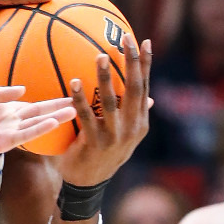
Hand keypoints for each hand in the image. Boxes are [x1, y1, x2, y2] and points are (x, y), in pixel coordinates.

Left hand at [0, 87, 75, 191]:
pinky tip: (52, 123)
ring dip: (54, 118)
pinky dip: (38, 129)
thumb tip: (23, 89)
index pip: (31, 104)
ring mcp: (8, 132)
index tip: (66, 94)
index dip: (48, 100)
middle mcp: (10, 120)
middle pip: (39, 113)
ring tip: (73, 112)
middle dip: (58, 108)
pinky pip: (24, 135)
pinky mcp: (3, 143)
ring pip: (36, 124)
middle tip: (78, 102)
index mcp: (4, 108)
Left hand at [55, 35, 151, 186]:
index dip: (145, 64)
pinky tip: (74, 81)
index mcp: (139, 122)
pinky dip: (80, 98)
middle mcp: (131, 128)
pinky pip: (86, 116)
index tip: (144, 40)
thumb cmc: (104, 155)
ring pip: (111, 102)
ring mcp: (114, 136)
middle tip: (124, 38)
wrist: (89, 185)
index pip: (144, 87)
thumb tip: (149, 97)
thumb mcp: (124, 137)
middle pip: (133, 89)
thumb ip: (133, 115)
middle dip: (131, 62)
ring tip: (100, 55)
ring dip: (106, 77)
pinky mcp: (94, 143)